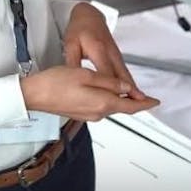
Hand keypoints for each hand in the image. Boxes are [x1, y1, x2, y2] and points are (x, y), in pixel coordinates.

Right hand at [19, 65, 159, 121]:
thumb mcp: (87, 75)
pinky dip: (111, 101)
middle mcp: (97, 113)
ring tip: (132, 94)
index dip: (145, 103)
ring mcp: (89, 115)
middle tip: (147, 97)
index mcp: (102, 103)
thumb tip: (127, 89)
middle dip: (136, 103)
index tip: (155, 101)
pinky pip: (102, 108)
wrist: (35, 94)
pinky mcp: (82, 113)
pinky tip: (111, 95)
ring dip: (123, 102)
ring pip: (112, 107)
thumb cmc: (56, 83)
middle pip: (123, 108)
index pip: (131, 106)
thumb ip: (109, 83)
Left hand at [63, 3, 151, 100]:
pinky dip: (130, 84)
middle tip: (139, 105)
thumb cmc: (79, 29)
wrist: (89, 16)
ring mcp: (116, 55)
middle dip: (131, 91)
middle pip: (122, 75)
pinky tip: (131, 94)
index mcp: (98, 49)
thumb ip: (72, 62)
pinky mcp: (117, 57)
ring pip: (126, 75)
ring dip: (134, 89)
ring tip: (140, 103)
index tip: (116, 101)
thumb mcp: (70, 44)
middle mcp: (110, 53)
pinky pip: (124, 73)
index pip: (106, 73)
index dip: (112, 88)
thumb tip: (71, 79)